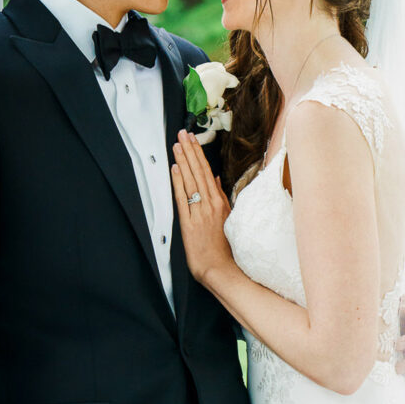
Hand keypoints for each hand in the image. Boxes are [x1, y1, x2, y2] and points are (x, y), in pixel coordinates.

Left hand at [171, 130, 233, 284]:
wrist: (220, 269)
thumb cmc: (226, 248)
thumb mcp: (229, 219)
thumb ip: (222, 198)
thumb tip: (217, 179)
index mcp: (221, 203)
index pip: (208, 172)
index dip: (199, 155)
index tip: (192, 140)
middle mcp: (211, 205)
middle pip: (199, 172)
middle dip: (190, 151)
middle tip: (182, 134)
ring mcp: (200, 213)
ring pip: (191, 181)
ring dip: (184, 161)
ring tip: (177, 145)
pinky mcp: (189, 223)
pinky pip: (183, 198)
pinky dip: (179, 182)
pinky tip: (175, 169)